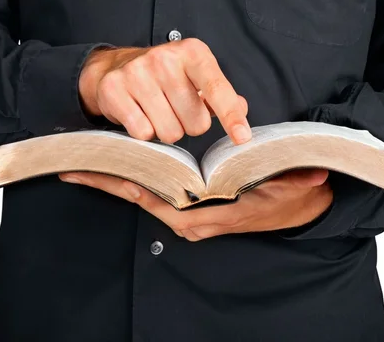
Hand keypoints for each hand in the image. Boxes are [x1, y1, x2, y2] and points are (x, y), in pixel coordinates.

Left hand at [59, 169, 332, 240]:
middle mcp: (192, 220)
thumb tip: (310, 177)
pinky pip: (156, 194)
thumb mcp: (293, 190)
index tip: (97, 169)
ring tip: (87, 162)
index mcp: (209, 217)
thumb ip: (295, 183)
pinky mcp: (191, 208)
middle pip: (141, 198)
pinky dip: (135, 179)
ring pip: (145, 196)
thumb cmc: (291, 198)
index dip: (126, 184)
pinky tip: (120, 165)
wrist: (300, 208)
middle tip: (74, 165)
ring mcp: (190, 216)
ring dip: (118, 179)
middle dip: (109, 181)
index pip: (158, 199)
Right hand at [79, 39, 250, 144]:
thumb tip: (242, 109)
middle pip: (196, 123)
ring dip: (167, 130)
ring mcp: (137, 73)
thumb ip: (222, 94)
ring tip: (157, 111)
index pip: (216, 89)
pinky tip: (139, 114)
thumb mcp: (197, 75)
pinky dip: (144, 132)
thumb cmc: (166, 75)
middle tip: (176, 109)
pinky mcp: (114, 89)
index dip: (231, 116)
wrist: (116, 66)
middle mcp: (164, 58)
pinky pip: (143, 133)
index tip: (242, 137)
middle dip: (190, 125)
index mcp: (192, 52)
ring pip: (170, 132)